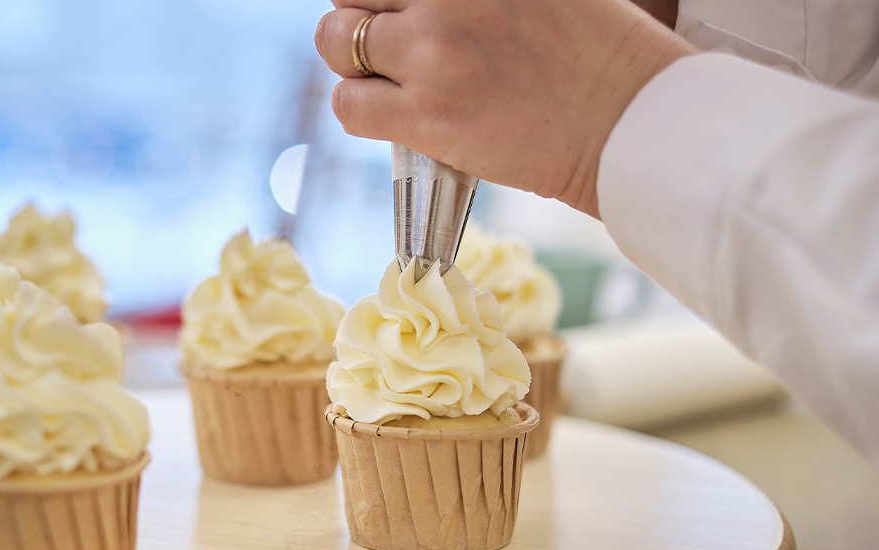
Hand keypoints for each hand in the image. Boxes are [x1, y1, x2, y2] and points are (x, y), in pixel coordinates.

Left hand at [315, 0, 695, 217]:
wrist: (628, 122)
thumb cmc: (601, 58)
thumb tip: (437, 7)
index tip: (394, 11)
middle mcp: (446, 0)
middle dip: (360, 16)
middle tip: (386, 43)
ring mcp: (432, 54)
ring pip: (336, 42)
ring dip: (351, 61)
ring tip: (384, 79)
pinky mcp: (425, 116)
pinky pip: (348, 104)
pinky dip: (358, 107)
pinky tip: (389, 113)